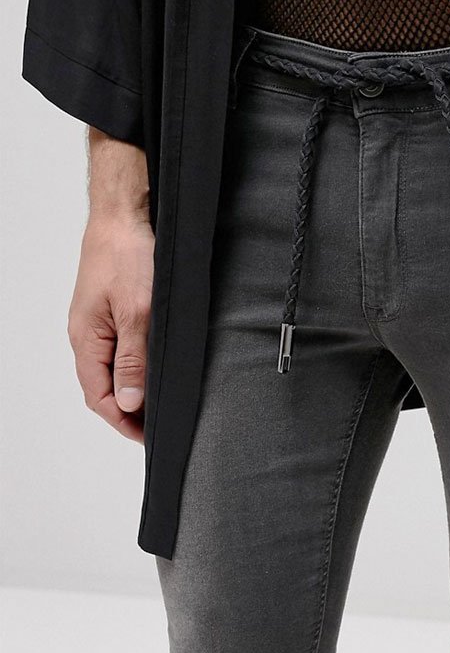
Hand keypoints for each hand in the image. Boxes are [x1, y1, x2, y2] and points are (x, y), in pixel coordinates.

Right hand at [67, 212, 153, 442]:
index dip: (123, 421)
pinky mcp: (111, 308)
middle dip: (129, 409)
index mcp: (86, 340)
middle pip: (103, 386)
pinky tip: (155, 365)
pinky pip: (120, 346)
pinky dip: (136, 362)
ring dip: (133, 386)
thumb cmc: (127, 256)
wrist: (124, 217)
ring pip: (112, 366)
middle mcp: (87, 335)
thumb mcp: (137, 313)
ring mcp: (98, 322)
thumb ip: (133, 359)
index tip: (148, 436)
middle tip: (158, 423)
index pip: (99, 397)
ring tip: (160, 400)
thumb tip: (129, 403)